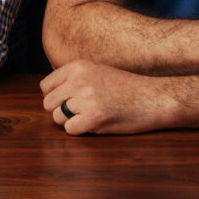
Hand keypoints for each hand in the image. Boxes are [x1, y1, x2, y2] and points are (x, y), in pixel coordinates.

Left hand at [41, 61, 170, 134]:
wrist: (152, 97)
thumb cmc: (125, 88)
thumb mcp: (96, 71)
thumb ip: (73, 79)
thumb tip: (46, 93)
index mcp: (78, 66)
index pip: (45, 86)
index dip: (54, 97)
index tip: (67, 102)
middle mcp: (79, 80)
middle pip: (48, 103)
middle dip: (60, 111)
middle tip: (78, 113)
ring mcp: (86, 98)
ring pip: (57, 118)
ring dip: (70, 122)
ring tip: (88, 118)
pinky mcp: (94, 117)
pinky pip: (70, 130)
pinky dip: (80, 131)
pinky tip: (94, 125)